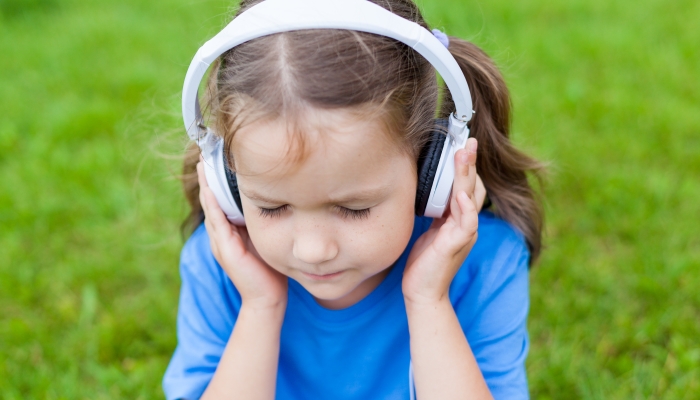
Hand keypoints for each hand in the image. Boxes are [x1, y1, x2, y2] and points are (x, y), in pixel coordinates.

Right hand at [197, 161, 287, 310]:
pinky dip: (213, 205)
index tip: (216, 157)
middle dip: (208, 176)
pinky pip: (217, 222)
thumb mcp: (264, 238)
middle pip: (210, 199)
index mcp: (228, 231)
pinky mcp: (226, 251)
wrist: (268, 299)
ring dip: (207, 186)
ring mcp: (221, 243)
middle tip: (206, 152)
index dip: (216, 179)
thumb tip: (272, 199)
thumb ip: (260, 222)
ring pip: (210, 207)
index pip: (219, 199)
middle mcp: (220, 235)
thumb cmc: (269, 270)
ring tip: (204, 164)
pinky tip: (211, 190)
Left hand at [403, 138, 479, 304]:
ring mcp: (464, 233)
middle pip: (472, 186)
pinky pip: (466, 222)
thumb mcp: (429, 229)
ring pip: (470, 197)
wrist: (422, 293)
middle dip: (470, 162)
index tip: (460, 143)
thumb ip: (436, 210)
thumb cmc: (424, 262)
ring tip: (464, 153)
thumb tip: (427, 188)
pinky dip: (465, 207)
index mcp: (459, 218)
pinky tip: (461, 194)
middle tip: (468, 139)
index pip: (466, 185)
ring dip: (467, 175)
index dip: (466, 165)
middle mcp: (466, 223)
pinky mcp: (457, 245)